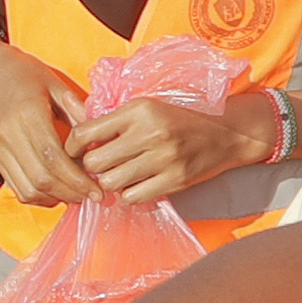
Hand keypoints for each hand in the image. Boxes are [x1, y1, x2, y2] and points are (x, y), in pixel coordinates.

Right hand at [0, 31, 92, 208]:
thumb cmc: (28, 76)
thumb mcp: (56, 85)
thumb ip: (77, 110)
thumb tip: (99, 137)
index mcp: (28, 114)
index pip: (53, 157)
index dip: (77, 179)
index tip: (97, 189)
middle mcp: (10, 135)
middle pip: (41, 178)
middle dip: (70, 192)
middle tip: (93, 195)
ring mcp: (0, 149)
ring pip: (28, 189)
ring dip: (55, 198)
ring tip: (77, 195)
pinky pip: (17, 188)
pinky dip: (39, 197)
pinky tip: (57, 192)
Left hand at [69, 86, 288, 207]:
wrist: (228, 132)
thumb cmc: (182, 117)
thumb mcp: (149, 105)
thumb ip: (117, 118)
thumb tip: (79, 136)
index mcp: (139, 110)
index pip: (86, 131)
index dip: (73, 145)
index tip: (75, 150)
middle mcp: (150, 133)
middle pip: (95, 162)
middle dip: (91, 166)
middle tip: (99, 165)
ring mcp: (164, 159)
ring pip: (111, 183)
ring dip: (110, 182)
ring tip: (118, 174)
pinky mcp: (175, 180)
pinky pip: (133, 197)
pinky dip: (129, 193)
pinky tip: (136, 183)